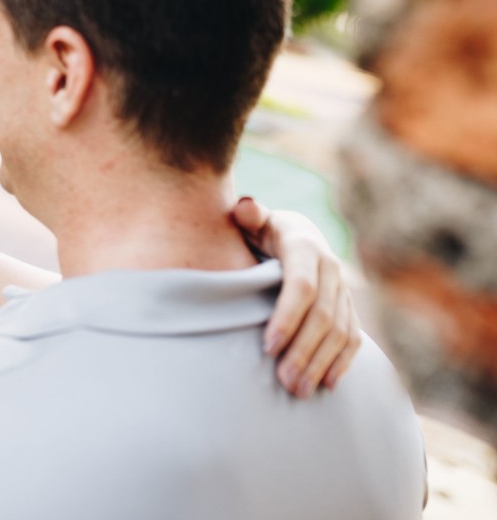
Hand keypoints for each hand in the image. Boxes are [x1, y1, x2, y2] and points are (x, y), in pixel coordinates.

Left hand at [232, 197, 361, 397]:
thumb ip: (248, 215)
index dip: (287, 318)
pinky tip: (327, 384)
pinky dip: (343, 362)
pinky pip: (353, 337)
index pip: (301, 287)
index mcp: (306, 247)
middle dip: (303, 351)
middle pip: (322, 317)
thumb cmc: (262, 230)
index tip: (266, 347)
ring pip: (340, 332)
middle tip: (283, 383)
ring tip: (298, 391)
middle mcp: (331, 268)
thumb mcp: (254, 220)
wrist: (295, 232)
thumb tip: (244, 207)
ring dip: (321, 363)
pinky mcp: (348, 306)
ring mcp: (343, 289)